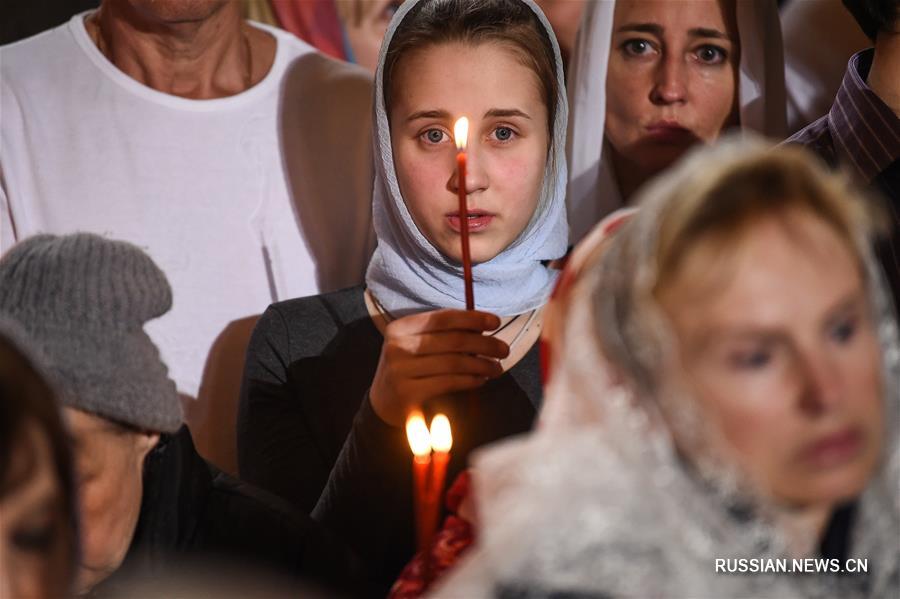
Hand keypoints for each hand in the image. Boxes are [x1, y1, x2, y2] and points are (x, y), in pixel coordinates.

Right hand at [370, 309, 509, 425]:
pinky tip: (481, 380)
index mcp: (402, 327)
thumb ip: (444, 335)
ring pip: (454, 363)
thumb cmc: (409, 368)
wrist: (382, 402)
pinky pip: (449, 382)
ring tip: (497, 368)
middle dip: (485, 343)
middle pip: (453, 340)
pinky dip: (470, 380)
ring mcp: (401, 369)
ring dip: (481, 364)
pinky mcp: (408, 392)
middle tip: (504, 349)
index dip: (472, 318)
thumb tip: (482, 327)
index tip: (496, 321)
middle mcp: (398, 346)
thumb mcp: (417, 345)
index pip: (443, 317)